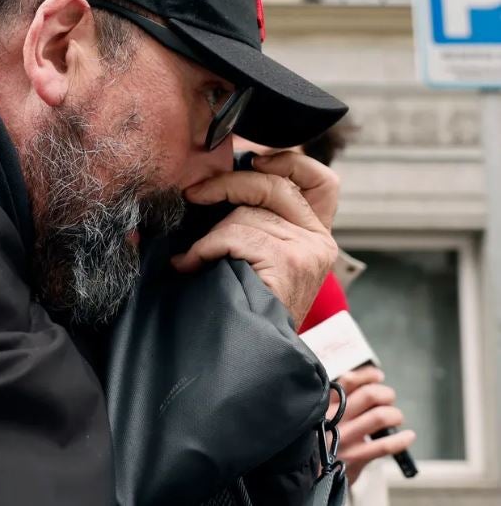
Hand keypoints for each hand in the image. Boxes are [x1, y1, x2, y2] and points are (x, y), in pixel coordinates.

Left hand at [171, 151, 338, 324]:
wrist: (254, 355)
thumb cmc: (247, 307)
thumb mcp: (261, 259)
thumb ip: (258, 223)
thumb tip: (218, 185)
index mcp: (316, 235)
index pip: (322, 180)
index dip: (290, 161)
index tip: (254, 159)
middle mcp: (318, 240)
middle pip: (274, 184)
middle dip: (227, 184)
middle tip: (194, 194)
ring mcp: (307, 250)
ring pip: (246, 213)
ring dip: (210, 234)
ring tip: (193, 257)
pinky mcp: (289, 262)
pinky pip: (235, 235)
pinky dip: (205, 248)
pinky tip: (192, 264)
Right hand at [329, 366, 415, 485]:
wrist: (312, 472)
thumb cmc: (323, 439)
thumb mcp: (323, 414)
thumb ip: (339, 397)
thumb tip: (365, 378)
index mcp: (326, 404)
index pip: (348, 381)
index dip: (367, 375)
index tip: (378, 376)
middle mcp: (334, 418)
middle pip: (369, 395)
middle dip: (386, 395)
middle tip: (389, 400)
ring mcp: (344, 437)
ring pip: (379, 417)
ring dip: (394, 415)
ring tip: (395, 419)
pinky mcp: (353, 457)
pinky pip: (384, 446)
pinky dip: (401, 440)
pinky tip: (408, 437)